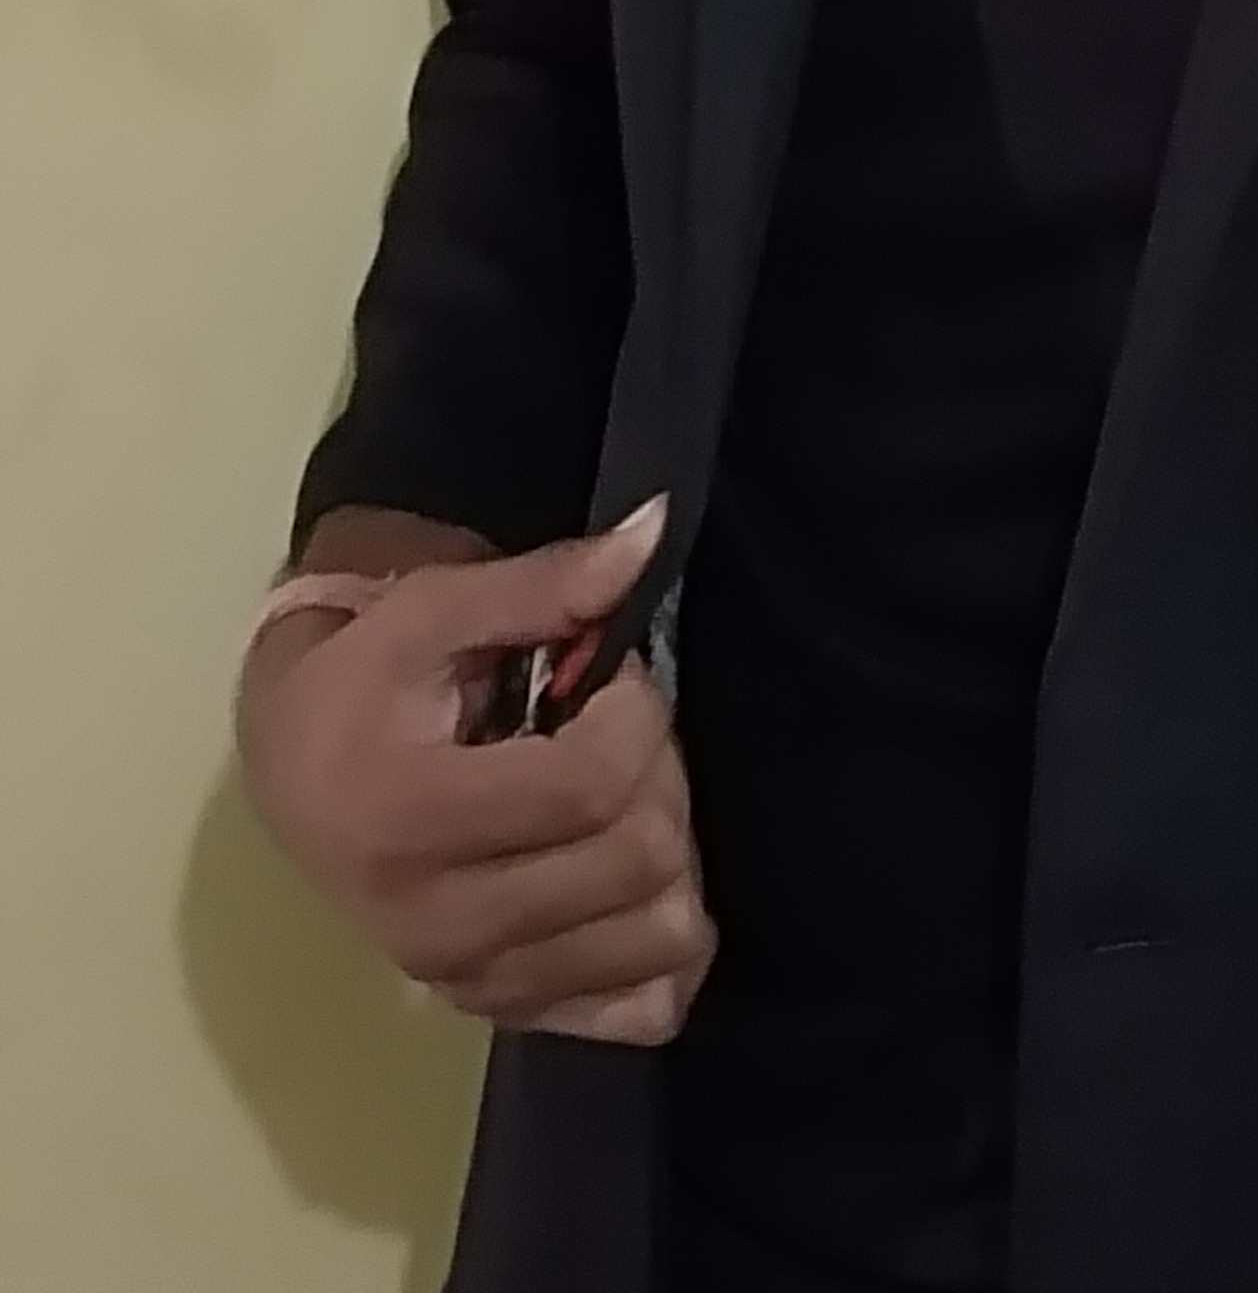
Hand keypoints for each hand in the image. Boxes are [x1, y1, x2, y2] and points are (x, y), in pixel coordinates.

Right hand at [237, 496, 715, 1045]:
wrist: (293, 771)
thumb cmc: (363, 679)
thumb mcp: (432, 607)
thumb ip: (545, 582)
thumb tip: (651, 534)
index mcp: (408, 820)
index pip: (591, 785)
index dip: (634, 712)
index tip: (608, 678)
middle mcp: (438, 928)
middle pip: (636, 860)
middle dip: (656, 772)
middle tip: (617, 733)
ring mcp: (475, 986)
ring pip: (657, 939)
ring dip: (671, 851)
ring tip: (617, 799)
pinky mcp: (506, 1016)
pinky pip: (642, 1011)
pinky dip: (663, 946)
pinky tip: (632, 882)